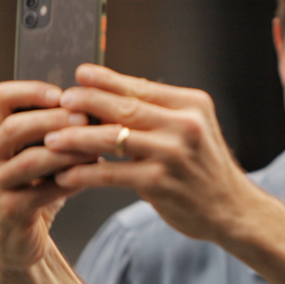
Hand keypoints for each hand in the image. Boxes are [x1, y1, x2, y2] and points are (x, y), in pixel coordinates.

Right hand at [0, 81, 97, 272]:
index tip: (63, 93)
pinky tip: (90, 175)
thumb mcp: (45, 156)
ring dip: (66, 152)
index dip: (32, 91)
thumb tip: (98, 106)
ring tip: (95, 147)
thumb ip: (59, 132)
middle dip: (53, 120)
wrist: (24, 239)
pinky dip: (69, 182)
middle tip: (85, 118)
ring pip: (30, 161)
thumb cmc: (39, 189)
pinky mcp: (8, 211)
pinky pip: (41, 192)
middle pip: (14, 127)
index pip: (3, 98)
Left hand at [45, 64, 249, 242]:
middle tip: (61, 101)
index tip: (80, 74)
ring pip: (112, 138)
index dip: (106, 80)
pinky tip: (66, 174)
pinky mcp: (159, 183)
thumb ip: (160, 114)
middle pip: (124, 106)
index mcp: (192, 105)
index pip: (141, 86)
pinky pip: (111, 174)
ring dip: (76, 137)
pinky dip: (84, 172)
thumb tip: (113, 96)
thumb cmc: (206, 169)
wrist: (232, 209)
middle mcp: (185, 125)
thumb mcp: (194, 130)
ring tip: (52, 139)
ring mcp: (173, 154)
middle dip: (86, 101)